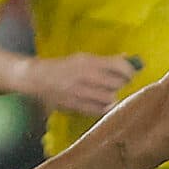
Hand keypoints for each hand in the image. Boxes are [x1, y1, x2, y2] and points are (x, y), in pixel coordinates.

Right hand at [24, 53, 139, 116]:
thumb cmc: (64, 66)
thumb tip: (129, 59)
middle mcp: (85, 76)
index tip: (132, 73)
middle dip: (123, 84)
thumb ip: (106, 60)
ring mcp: (80, 92)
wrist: (37, 78)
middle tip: (123, 84)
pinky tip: (105, 104)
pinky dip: (105, 108)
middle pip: (117, 83)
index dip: (130, 70)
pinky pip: (99, 110)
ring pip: (110, 98)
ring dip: (115, 97)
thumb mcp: (83, 58)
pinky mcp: (76, 106)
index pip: (119, 65)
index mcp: (88, 61)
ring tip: (113, 94)